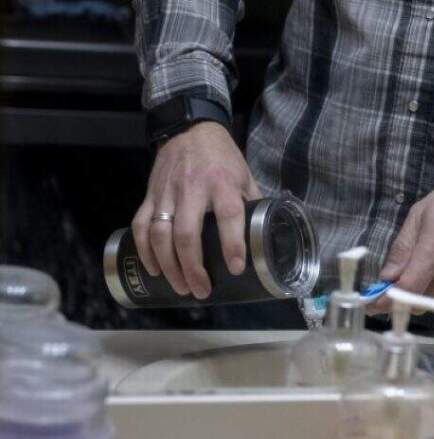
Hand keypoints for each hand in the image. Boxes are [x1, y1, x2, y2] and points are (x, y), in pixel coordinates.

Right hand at [131, 121, 261, 298]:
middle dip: (192, 267)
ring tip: (181, 287)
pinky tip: (154, 269)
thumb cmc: (222, 158)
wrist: (189, 129)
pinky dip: (144, 250)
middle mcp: (192, 188)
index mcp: (223, 183)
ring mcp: (167, 192)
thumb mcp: (245, 177)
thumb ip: (253, 206)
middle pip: (187, 233)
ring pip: (160, 234)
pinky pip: (140, 225)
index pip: (229, 215)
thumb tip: (268, 238)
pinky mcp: (150, 194)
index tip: (235, 268)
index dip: (232, 243)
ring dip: (168, 265)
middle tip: (201, 291)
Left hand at [370, 172, 433, 312]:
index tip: (373, 305)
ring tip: (429, 265)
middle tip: (395, 285)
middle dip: (404, 297)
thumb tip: (386, 277)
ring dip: (425, 290)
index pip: (408, 289)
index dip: (387, 301)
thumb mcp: (419, 215)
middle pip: (420, 301)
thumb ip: (402, 249)